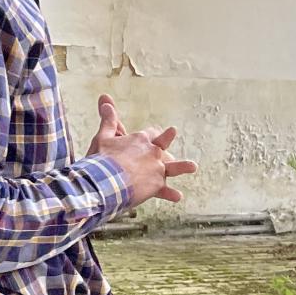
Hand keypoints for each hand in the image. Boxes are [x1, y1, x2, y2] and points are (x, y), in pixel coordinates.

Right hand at [90, 93, 197, 208]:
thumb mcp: (103, 136)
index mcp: (140, 140)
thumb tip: (105, 98)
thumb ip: (108, 119)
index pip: (149, 134)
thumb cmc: (102, 158)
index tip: (154, 132)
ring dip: (183, 166)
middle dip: (167, 138)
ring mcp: (157, 169)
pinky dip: (171, 194)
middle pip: (162, 144)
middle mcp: (152, 152)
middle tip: (173, 132)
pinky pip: (166, 191)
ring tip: (193, 166)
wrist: (105, 181)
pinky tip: (178, 196)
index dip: (151, 133)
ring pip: (173, 167)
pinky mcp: (156, 185)